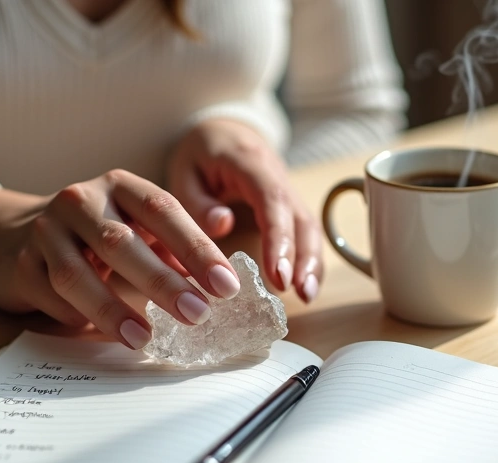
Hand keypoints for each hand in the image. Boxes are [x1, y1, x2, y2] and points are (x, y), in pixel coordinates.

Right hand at [0, 171, 242, 349]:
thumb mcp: (137, 229)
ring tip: (145, 338)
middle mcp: (81, 201)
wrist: (12, 234)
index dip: (197, 248)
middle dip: (162, 282)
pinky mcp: (21, 264)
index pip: (163, 211)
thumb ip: (174, 249)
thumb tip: (220, 283)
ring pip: (76, 274)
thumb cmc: (95, 236)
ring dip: (112, 309)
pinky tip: (100, 333)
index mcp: (120, 187)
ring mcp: (45, 231)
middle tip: (197, 313)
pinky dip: (77, 316)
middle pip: (121, 243)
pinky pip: (50, 295)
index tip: (226, 285)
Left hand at [168, 118, 322, 301]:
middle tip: (297, 291)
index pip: (272, 199)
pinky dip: (309, 261)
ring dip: (312, 263)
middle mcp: (278, 176)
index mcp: (251, 162)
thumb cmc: (203, 153)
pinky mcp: (290, 207)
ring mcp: (289, 192)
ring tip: (306, 296)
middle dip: (303, 256)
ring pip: (310, 228)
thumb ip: (198, 200)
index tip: (278, 274)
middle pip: (301, 217)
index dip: (278, 237)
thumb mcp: (185, 169)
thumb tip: (222, 225)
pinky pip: (306, 234)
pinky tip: (305, 288)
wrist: (225, 132)